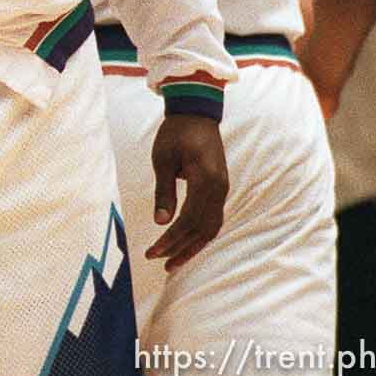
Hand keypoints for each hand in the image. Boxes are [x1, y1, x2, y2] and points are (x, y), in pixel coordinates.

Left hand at [146, 112, 228, 269]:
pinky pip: (213, 218)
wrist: (196, 114)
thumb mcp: (163, 159)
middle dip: (181, 248)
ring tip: (173, 262)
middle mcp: (219, 189)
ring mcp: (222, 189)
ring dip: (193, 246)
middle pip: (203, 229)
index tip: (153, 251)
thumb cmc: (175, 133)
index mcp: (206, 180)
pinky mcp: (219, 188)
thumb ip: (164, 192)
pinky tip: (186, 244)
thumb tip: (161, 223)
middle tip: (159, 261)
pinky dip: (200, 234)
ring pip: (211, 227)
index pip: (189, 220)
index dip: (171, 239)